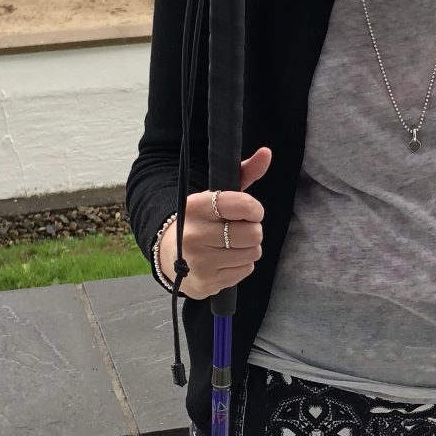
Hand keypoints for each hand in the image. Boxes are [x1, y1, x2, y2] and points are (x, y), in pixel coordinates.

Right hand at [159, 147, 270, 299]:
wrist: (168, 254)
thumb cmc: (199, 220)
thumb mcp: (215, 195)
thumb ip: (244, 173)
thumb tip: (267, 153)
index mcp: (195, 207)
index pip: (243, 205)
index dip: (255, 209)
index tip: (250, 211)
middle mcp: (194, 235)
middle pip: (253, 234)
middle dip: (252, 230)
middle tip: (240, 230)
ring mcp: (200, 262)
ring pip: (253, 253)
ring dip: (248, 248)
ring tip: (231, 244)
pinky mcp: (207, 283)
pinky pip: (245, 270)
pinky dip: (241, 264)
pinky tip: (225, 259)